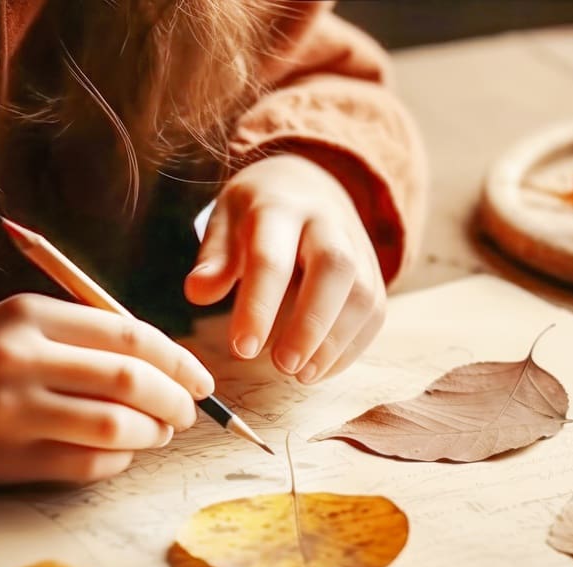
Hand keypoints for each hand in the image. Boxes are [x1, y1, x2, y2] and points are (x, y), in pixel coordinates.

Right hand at [0, 294, 213, 484]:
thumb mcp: (21, 325)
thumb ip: (87, 338)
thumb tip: (169, 366)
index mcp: (29, 314)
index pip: (129, 335)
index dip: (178, 360)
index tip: (200, 379)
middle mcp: (20, 359)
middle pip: (131, 381)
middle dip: (175, 400)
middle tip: (187, 413)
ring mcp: (12, 413)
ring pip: (117, 428)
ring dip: (153, 434)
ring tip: (159, 433)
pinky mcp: (6, 460)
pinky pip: (88, 466)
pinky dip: (119, 462)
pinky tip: (120, 454)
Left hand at [184, 154, 385, 383]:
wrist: (308, 184)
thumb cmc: (257, 212)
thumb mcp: (226, 220)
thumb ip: (215, 258)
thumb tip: (198, 292)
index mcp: (280, 207)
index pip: (272, 256)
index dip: (258, 306)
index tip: (242, 349)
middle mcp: (327, 222)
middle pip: (334, 268)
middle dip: (310, 323)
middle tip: (282, 366)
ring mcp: (358, 246)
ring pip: (362, 293)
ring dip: (334, 342)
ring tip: (301, 376)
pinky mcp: (374, 273)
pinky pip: (373, 312)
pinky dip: (349, 348)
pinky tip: (318, 369)